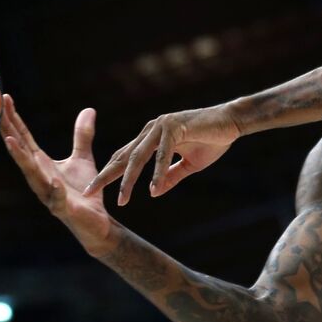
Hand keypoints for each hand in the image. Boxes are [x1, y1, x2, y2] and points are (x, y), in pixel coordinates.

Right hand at [1, 94, 116, 257]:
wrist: (96, 222)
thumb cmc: (84, 191)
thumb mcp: (83, 158)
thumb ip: (82, 136)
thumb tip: (88, 109)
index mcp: (42, 164)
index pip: (25, 138)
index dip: (15, 119)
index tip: (5, 98)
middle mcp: (39, 177)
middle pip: (21, 151)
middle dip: (9, 131)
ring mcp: (49, 193)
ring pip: (31, 174)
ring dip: (20, 157)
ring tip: (10, 140)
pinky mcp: (64, 208)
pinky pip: (57, 197)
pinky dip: (54, 188)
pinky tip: (53, 179)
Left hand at [86, 102, 242, 205]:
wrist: (232, 122)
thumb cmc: (212, 140)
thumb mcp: (189, 165)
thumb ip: (170, 177)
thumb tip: (154, 193)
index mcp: (152, 137)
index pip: (125, 157)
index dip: (109, 173)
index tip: (94, 191)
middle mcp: (152, 129)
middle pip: (124, 156)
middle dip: (106, 175)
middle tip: (89, 192)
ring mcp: (161, 126)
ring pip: (140, 156)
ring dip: (130, 179)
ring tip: (123, 199)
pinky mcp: (175, 126)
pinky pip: (163, 154)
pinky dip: (158, 173)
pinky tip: (153, 189)